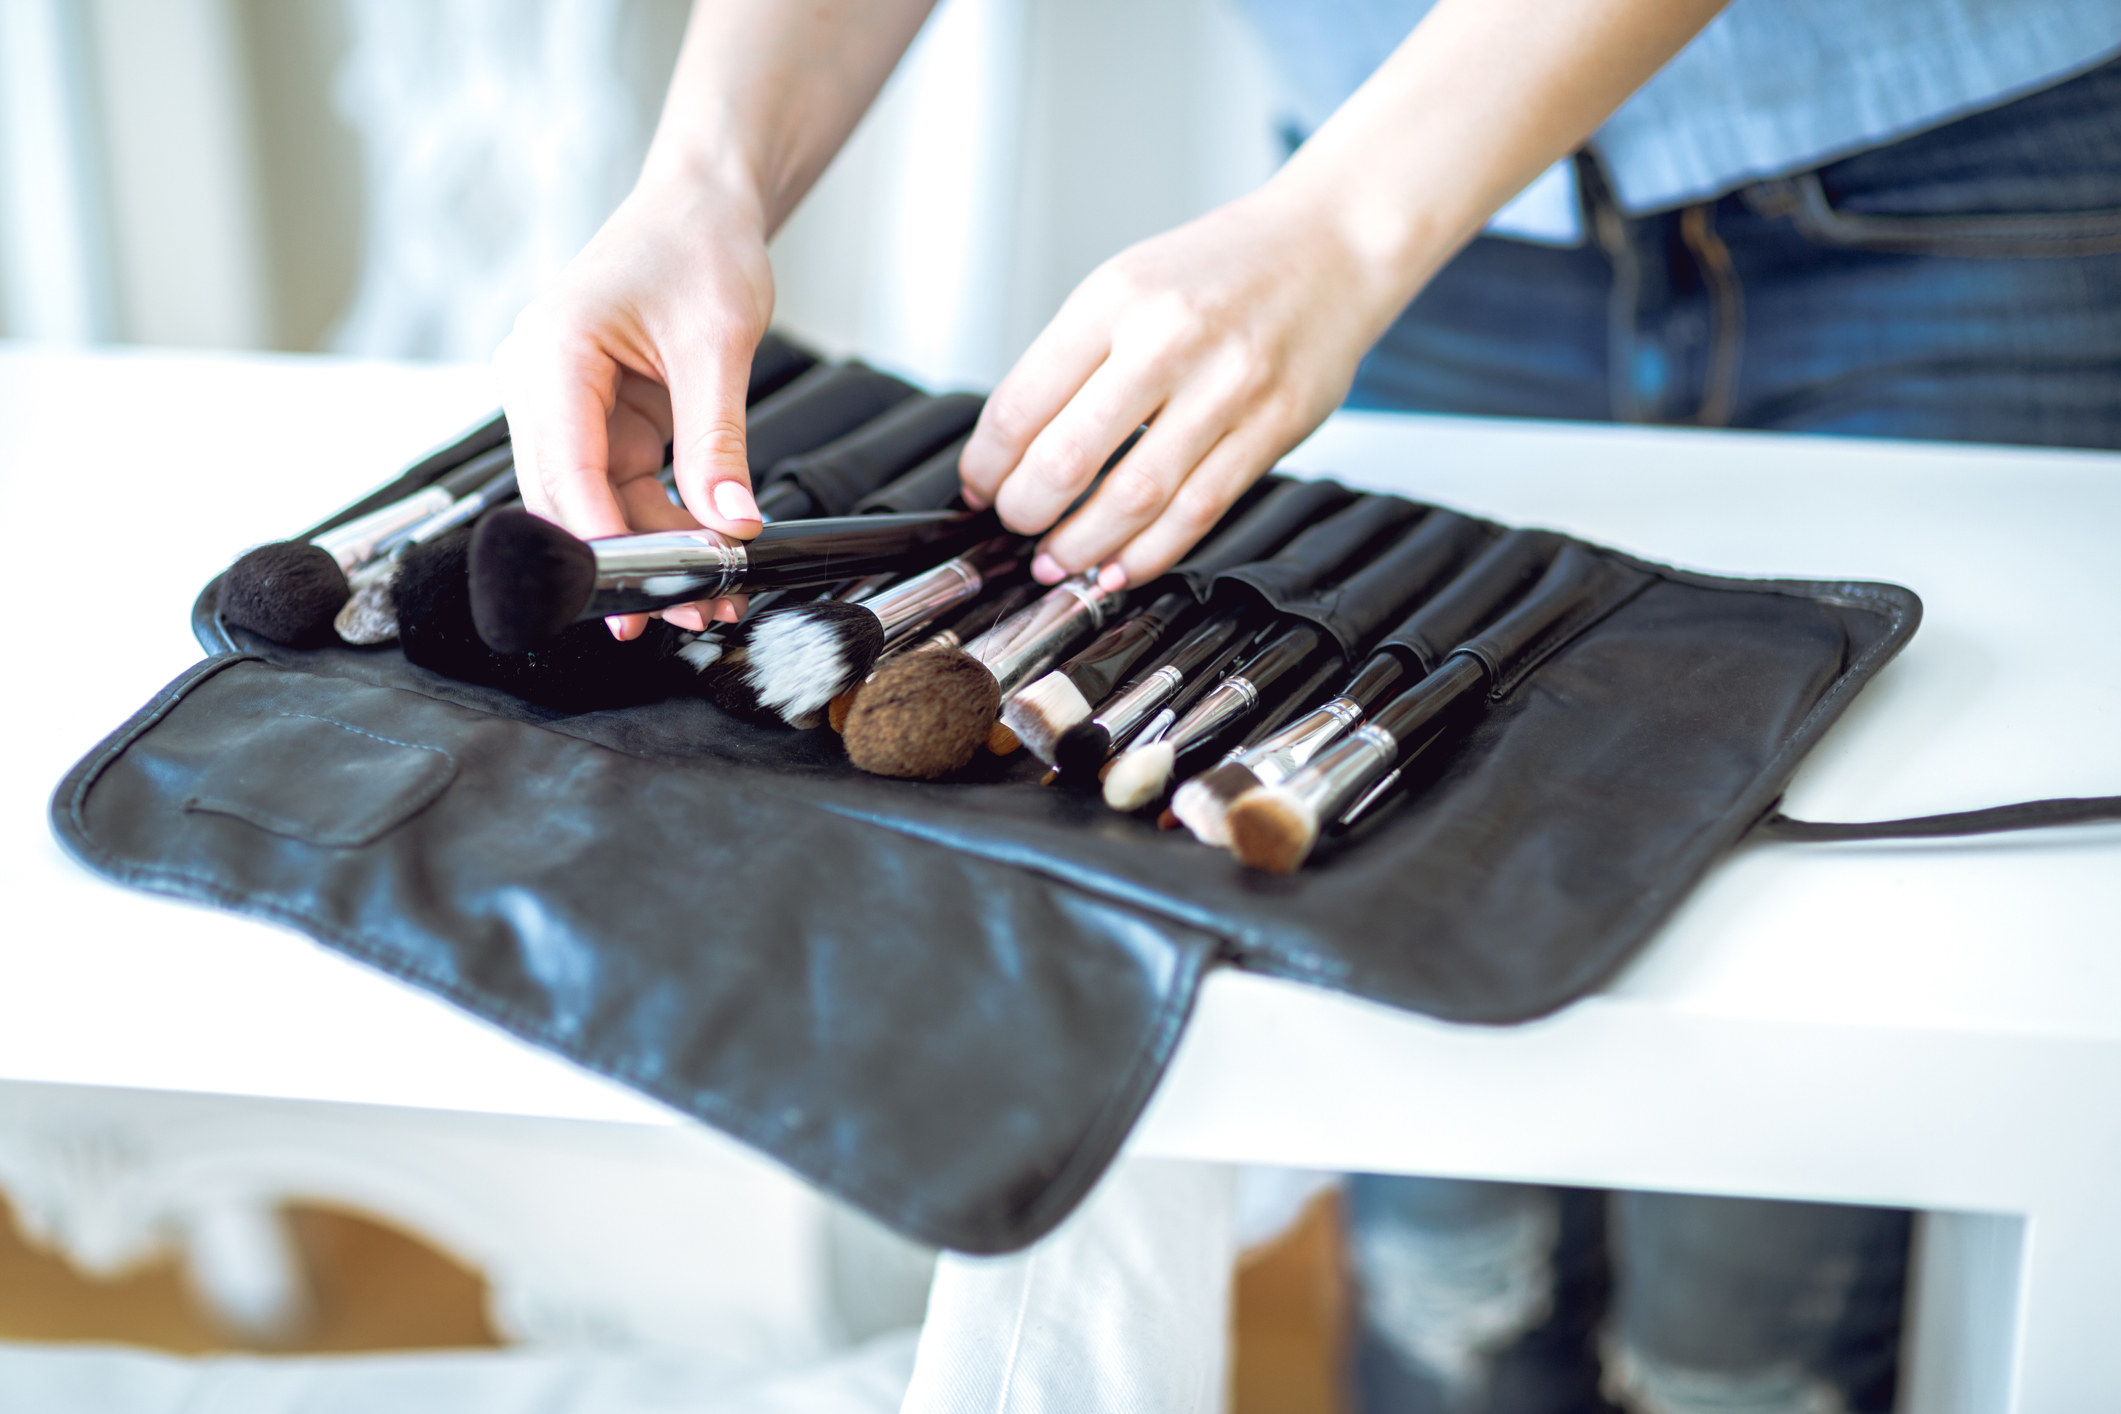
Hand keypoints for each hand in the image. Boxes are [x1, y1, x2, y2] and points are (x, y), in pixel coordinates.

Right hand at [496, 172, 774, 635]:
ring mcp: (566, 405)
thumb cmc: (697, 247)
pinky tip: (701, 553)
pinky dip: (660, 524)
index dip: (599, 539)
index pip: (564, 467)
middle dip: (625, 560)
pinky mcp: (598, 420)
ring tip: (712, 594)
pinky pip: (620, 488)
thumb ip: (717, 439)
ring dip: (649, 551)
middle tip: (685, 609)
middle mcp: (542, 382)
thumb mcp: (717, 345)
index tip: (640, 591)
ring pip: (594, 504)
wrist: (702, 208)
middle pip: (567, 498)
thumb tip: (730, 522)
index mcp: (553, 352)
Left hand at [957, 182, 1396, 591]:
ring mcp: (1229, 385)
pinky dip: (1149, 552)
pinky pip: (1199, 510)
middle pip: (1068, 459)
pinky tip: (1120, 566)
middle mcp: (1170, 338)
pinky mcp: (1274, 426)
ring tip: (1056, 562)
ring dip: (1082, 547)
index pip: (1021, 404)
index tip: (979, 487)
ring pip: (1135, 498)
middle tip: (1016, 527)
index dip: (987, 466)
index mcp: (1116, 298)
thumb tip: (1010, 453)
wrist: (1333, 245)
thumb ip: (1071, 363)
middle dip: (1026, 513)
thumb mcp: (1128, 286)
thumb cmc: (1222, 270)